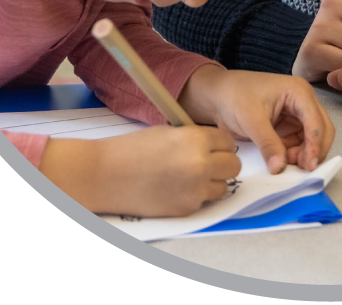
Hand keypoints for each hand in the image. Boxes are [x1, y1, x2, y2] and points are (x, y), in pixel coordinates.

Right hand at [39, 124, 239, 216]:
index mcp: (196, 139)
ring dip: (213, 182)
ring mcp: (195, 190)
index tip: (213, 146)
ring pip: (223, 187)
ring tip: (192, 177)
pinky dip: (197, 196)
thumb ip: (195, 138)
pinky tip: (177, 189)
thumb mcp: (169, 132)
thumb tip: (214, 145)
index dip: (221, 144)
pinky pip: (204, 201)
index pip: (228, 142)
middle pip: (234, 166)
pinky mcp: (186, 209)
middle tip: (209, 162)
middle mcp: (201, 165)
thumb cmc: (134, 149)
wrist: (107, 175)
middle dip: (224, 163)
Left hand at [180, 65, 334, 173]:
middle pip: (322, 130)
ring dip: (304, 155)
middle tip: (301, 169)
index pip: (316, 121)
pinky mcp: (288, 127)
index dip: (315, 144)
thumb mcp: (251, 119)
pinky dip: (295, 155)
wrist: (217, 96)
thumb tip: (280, 168)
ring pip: (312, 140)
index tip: (309, 166)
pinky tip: (282, 161)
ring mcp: (296, 115)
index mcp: (298, 92)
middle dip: (314, 150)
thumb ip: (268, 143)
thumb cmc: (234, 97)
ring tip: (286, 164)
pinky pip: (299, 144)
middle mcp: (303, 102)